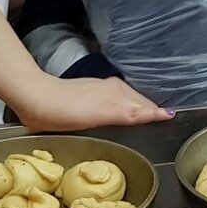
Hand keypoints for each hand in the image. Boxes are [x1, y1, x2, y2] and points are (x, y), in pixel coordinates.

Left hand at [10, 74, 173, 130]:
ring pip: (127, 96)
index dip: (157, 114)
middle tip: (166, 117)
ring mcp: (100, 89)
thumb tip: (158, 112)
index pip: (143, 108)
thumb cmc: (64, 110)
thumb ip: (129, 113)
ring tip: (150, 112)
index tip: (172, 118)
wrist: (34, 96)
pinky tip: (122, 106)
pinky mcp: (89, 90)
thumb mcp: (100, 113)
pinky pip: (117, 94)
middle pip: (138, 101)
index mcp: (116, 96)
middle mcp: (112, 90)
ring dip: (140, 103)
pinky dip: (126, 100)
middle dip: (152, 107)